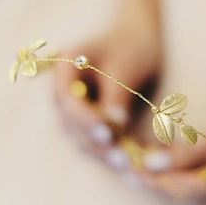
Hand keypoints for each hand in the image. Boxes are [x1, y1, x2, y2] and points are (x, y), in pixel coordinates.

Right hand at [53, 11, 160, 168]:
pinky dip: (112, 150)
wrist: (139, 39)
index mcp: (66, 67)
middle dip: (97, 143)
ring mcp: (77, 107)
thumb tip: (114, 131)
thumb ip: (116, 98)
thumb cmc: (132, 46)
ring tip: (129, 165)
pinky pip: (97, 139)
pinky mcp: (92, 118)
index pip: (67, 100)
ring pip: (83, 137)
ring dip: (104, 153)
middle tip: (122, 159)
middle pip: (72, 124)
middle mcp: (66, 90)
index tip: (107, 134)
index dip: (85, 119)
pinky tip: (132, 161)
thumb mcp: (125, 69)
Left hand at [141, 29, 205, 200]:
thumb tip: (157, 164)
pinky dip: (196, 167)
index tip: (141, 173)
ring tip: (149, 163)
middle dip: (171, 179)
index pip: (205, 187)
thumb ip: (193, 149)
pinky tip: (173, 158)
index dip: (170, 181)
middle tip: (139, 169)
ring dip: (181, 174)